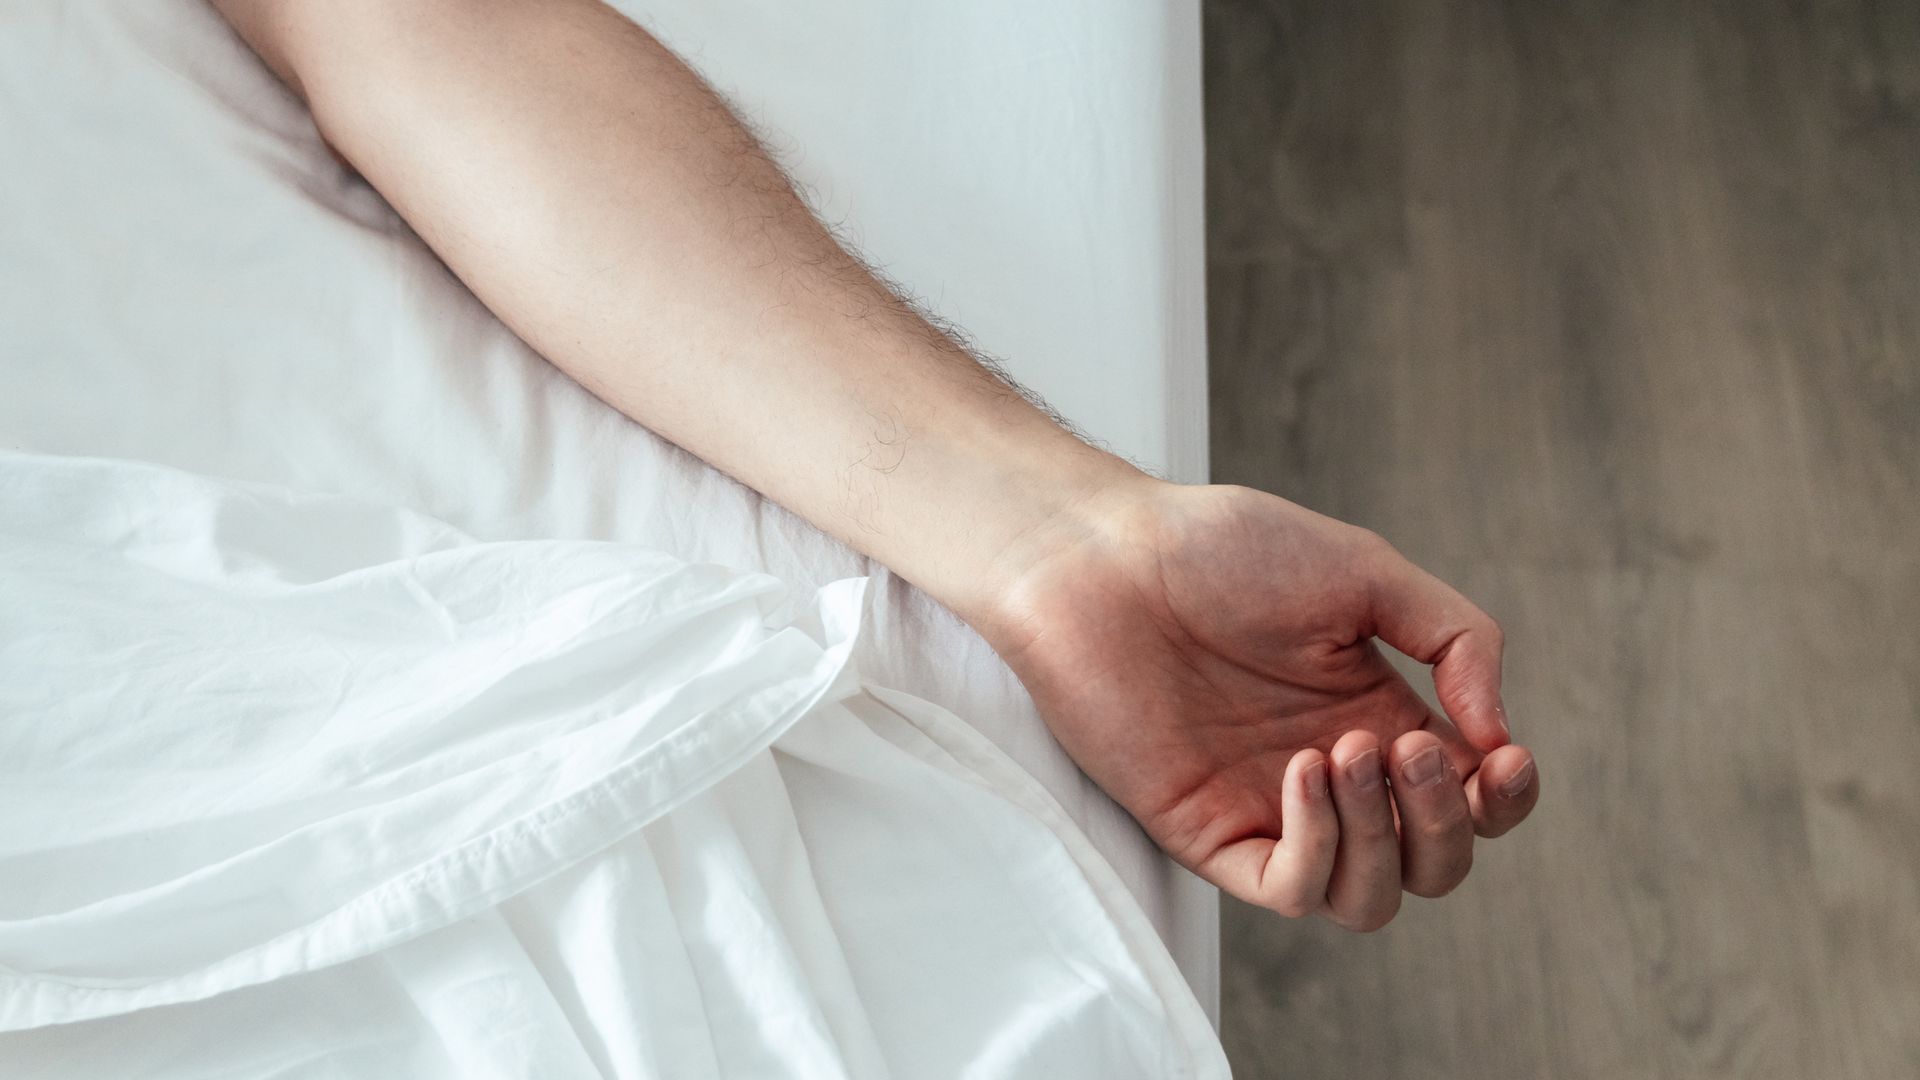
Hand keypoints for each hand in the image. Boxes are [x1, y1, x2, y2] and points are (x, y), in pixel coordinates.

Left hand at [979, 481, 1539, 929]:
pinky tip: (1307, 770)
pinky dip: (1321, 847)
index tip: (1504, 756)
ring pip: (1370, 898)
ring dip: (1386, 838)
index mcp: (1376, 716)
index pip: (1470, 801)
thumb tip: (1497, 735)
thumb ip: (1456, 639)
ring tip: (1348, 749)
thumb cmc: (1219, 549)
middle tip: (1409, 744)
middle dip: (1445, 821)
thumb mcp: (1367, 572)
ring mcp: (1270, 810)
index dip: (1504, 800)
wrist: (1104, 557)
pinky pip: (1291, 890)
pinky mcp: (1208, 832)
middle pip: (1433, 864)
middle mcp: (1330, 776)